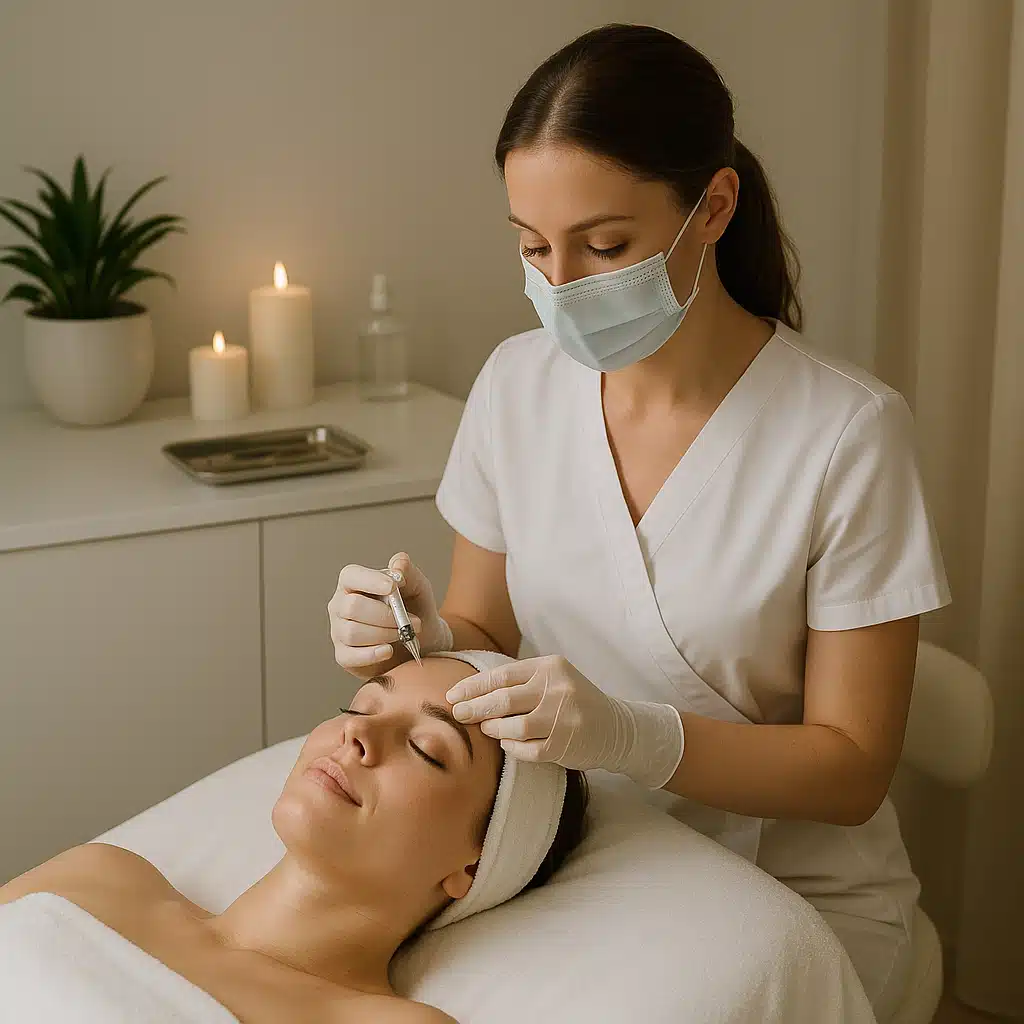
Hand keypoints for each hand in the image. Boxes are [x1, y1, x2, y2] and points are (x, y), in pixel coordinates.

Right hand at [327, 552, 451, 679]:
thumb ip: (409, 571)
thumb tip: (398, 565)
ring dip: (385, 634)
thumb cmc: (415, 609)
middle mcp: (341, 604)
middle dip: (386, 616)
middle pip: (352, 607)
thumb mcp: (418, 587)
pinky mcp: (344, 655)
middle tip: (413, 622)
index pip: (351, 576)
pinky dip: (372, 654)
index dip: (370, 581)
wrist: (424, 642)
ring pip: (353, 632)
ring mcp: (339, 631)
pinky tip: (388, 650)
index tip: (392, 587)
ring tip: (405, 634)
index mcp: (354, 582)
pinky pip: (351, 656)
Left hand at [445, 655, 684, 788]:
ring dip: (492, 728)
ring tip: (484, 728)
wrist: (615, 727)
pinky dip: (511, 747)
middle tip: (457, 714)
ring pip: (512, 726)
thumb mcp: (553, 679)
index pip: (502, 675)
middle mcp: (557, 690)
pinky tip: (506, 744)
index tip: (453, 695)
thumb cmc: (574, 701)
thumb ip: (521, 681)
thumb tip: (472, 691)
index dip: (473, 686)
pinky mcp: (564, 745)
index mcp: (550, 667)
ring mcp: (562, 719)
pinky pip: (526, 749)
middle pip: (503, 700)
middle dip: (474, 708)